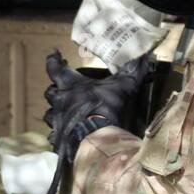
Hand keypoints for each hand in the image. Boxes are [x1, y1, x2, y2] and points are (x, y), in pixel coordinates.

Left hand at [43, 52, 146, 167]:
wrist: (95, 136)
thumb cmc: (105, 107)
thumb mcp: (122, 87)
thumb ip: (131, 72)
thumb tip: (145, 57)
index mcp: (71, 86)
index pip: (55, 68)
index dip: (54, 61)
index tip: (54, 56)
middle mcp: (59, 101)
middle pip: (50, 92)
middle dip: (55, 91)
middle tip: (62, 91)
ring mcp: (57, 121)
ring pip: (49, 115)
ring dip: (55, 113)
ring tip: (62, 115)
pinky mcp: (58, 138)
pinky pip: (54, 135)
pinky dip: (58, 135)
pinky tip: (64, 137)